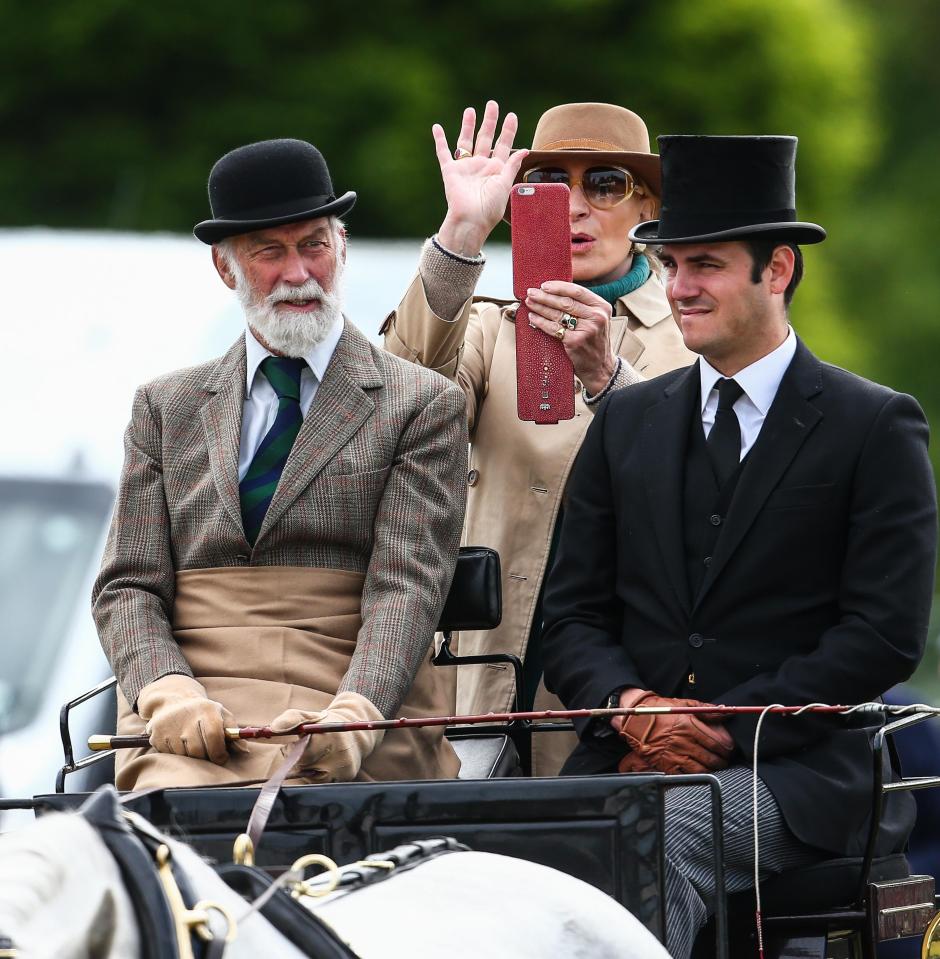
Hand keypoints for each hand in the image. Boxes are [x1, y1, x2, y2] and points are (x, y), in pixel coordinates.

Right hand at [137, 674, 239, 765]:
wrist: (173, 702)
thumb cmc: (202, 712)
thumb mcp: (221, 714)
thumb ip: (233, 732)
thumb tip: (244, 750)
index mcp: (206, 710)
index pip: (214, 736)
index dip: (219, 752)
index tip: (222, 758)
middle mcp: (187, 717)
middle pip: (198, 750)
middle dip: (206, 756)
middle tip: (208, 753)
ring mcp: (170, 726)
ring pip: (184, 756)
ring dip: (191, 756)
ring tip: (193, 745)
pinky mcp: (157, 735)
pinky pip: (170, 755)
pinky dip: (177, 754)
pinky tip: (179, 743)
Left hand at [268, 691, 384, 782]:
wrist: (354, 732)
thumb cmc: (326, 725)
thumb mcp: (309, 717)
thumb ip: (291, 719)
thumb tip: (273, 728)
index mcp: (329, 735)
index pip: (301, 754)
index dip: (292, 751)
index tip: (295, 744)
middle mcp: (340, 753)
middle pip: (304, 767)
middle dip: (298, 760)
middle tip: (305, 750)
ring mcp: (344, 767)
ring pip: (311, 777)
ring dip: (308, 769)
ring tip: (316, 756)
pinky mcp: (347, 777)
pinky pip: (321, 783)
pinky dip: (318, 775)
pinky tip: (324, 764)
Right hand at [433, 100, 528, 256]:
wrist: (471, 221)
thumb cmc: (490, 208)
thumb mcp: (506, 185)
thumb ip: (512, 166)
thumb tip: (524, 150)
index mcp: (496, 170)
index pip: (503, 145)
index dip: (508, 131)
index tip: (511, 116)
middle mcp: (481, 166)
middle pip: (485, 138)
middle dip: (489, 121)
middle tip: (493, 104)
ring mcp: (465, 168)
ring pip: (466, 141)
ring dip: (468, 126)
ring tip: (470, 110)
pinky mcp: (450, 171)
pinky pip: (443, 153)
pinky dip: (439, 140)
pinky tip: (437, 127)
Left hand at [524, 280, 616, 394]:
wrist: (600, 366)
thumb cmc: (594, 341)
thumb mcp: (597, 319)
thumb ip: (583, 306)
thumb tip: (557, 292)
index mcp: (602, 307)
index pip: (578, 291)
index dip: (559, 286)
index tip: (544, 285)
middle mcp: (596, 317)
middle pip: (565, 302)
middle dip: (545, 296)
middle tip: (531, 292)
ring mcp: (586, 330)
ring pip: (558, 314)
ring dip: (540, 307)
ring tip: (529, 303)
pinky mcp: (575, 342)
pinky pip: (554, 329)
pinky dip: (541, 323)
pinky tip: (533, 318)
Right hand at [615, 691, 734, 774]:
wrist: (634, 719)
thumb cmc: (659, 710)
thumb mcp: (683, 704)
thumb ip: (705, 709)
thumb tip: (725, 711)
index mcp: (687, 725)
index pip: (715, 742)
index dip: (727, 748)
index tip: (730, 749)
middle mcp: (682, 741)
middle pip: (710, 757)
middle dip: (722, 760)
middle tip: (725, 759)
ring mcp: (673, 755)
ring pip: (700, 769)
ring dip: (712, 770)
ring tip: (716, 767)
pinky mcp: (665, 764)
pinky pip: (684, 775)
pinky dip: (695, 775)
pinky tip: (699, 771)